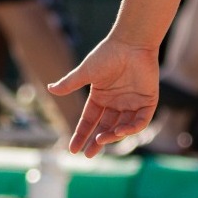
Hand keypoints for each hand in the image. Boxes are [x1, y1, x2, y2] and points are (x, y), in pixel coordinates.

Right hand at [47, 37, 160, 158]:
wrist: (131, 43)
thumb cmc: (108, 54)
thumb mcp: (86, 72)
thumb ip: (70, 83)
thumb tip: (50, 89)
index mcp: (101, 97)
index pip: (89, 120)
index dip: (81, 134)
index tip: (73, 149)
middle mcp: (116, 103)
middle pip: (105, 127)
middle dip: (97, 141)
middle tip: (89, 154)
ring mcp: (132, 103)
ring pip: (122, 127)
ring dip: (112, 135)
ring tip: (101, 139)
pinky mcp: (147, 101)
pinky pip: (140, 121)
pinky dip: (131, 128)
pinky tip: (120, 131)